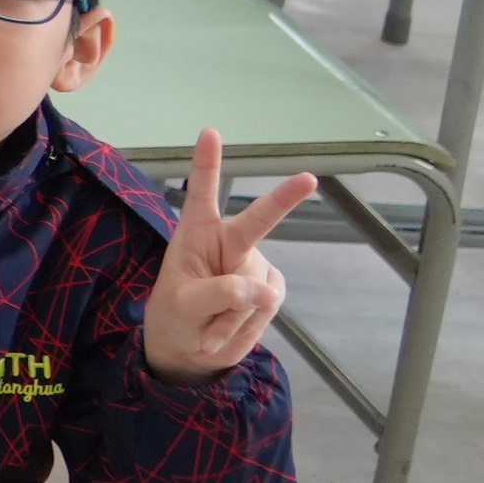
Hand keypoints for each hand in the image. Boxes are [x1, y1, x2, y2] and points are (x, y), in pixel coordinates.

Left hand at [146, 129, 314, 384]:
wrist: (188, 350)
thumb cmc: (174, 317)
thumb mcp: (182, 306)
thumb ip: (219, 293)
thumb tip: (261, 290)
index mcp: (196, 235)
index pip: (202, 195)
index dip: (207, 164)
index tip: (210, 131)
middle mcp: (229, 244)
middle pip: (258, 220)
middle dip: (284, 199)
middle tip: (309, 179)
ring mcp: (253, 267)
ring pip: (258, 292)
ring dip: (232, 316)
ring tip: (208, 324)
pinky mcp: (268, 291)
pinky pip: (266, 308)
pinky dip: (242, 327)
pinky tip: (224, 331)